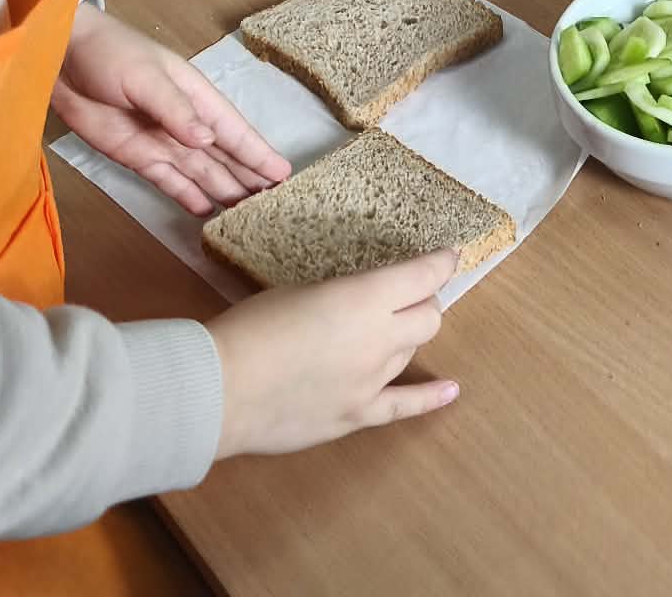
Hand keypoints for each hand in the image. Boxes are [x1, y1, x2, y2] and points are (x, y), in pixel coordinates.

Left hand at [54, 6, 291, 214]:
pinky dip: (188, 196)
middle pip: (224, 156)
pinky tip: (207, 212)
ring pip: (201, 172)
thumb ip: (175, 111)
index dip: (258, 152)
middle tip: (276, 205)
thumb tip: (207, 141)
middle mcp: (186, 123)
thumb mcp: (146, 77)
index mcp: (196, 97)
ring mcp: (162, 142)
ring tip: (248, 216)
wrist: (62, 59)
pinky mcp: (137, 156)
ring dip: (224, 191)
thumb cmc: (111, 55)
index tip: (282, 174)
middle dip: (248, 177)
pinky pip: (169, 181)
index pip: (234, 130)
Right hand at [208, 250, 459, 457]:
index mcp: (364, 298)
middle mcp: (379, 338)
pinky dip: (430, 397)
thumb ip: (341, 298)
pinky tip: (450, 389)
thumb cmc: (250, 329)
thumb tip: (355, 308)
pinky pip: (403, 405)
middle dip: (422, 301)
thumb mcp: (300, 291)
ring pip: (412, 352)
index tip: (448, 256)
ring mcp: (371, 381)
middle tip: (406, 296)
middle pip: (428, 316)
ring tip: (389, 330)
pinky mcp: (357, 415)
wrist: (221, 389)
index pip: (422, 275)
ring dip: (406, 337)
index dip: (441, 263)